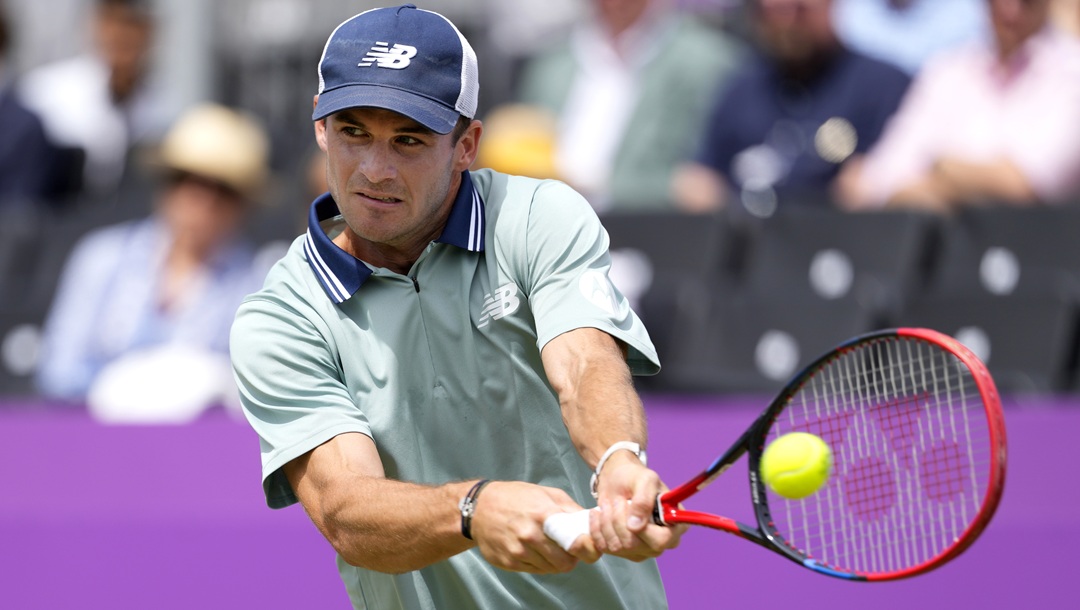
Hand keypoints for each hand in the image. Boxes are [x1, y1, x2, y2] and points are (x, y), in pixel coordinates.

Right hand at [471, 481, 599, 572]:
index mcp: (544, 515)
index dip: (588, 549)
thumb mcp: (546, 493)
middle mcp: (530, 536)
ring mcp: (518, 551)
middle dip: (571, 558)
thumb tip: (592, 522)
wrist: (478, 508)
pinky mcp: (509, 562)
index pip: (576, 543)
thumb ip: (570, 509)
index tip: (589, 547)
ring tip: (548, 546)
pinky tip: (534, 549)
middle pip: (565, 563)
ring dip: (555, 561)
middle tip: (567, 548)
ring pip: (551, 569)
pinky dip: (540, 563)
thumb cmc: (516, 497)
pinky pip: (536, 571)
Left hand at [591, 452, 683, 560]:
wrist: (617, 480)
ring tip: (607, 504)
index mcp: (675, 526)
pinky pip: (605, 547)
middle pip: (634, 545)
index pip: (661, 540)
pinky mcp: (624, 552)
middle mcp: (662, 543)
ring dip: (606, 522)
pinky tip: (598, 514)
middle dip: (618, 519)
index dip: (642, 528)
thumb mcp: (644, 480)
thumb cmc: (635, 477)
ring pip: (618, 546)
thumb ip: (643, 501)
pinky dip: (596, 529)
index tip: (627, 504)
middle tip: (616, 500)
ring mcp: (642, 550)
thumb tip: (635, 527)